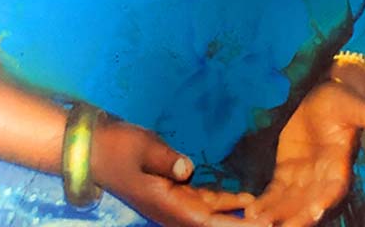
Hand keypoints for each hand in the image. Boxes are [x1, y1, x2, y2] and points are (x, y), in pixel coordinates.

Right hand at [91, 119, 266, 226]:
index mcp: (164, 204)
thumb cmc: (116, 146)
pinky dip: (224, 202)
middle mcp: (170, 209)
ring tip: (265, 214)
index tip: (259, 226)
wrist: (92, 147)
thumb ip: (165, 159)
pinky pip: (203, 201)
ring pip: (210, 215)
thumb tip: (188, 169)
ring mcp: (171, 201)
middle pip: (212, 225)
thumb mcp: (141, 147)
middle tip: (271, 222)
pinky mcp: (172, 191)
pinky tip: (244, 198)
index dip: (233, 226)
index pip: (206, 223)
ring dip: (235, 216)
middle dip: (240, 226)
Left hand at [245, 82, 364, 226]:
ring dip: (274, 214)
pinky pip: (275, 192)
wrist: (323, 95)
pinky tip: (249, 209)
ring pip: (289, 202)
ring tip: (255, 220)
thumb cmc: (341, 99)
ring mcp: (303, 177)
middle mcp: (322, 176)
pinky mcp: (286, 172)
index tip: (315, 210)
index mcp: (341, 162)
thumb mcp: (351, 104)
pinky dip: (264, 202)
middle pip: (309, 203)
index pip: (335, 188)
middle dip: (294, 217)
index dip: (326, 200)